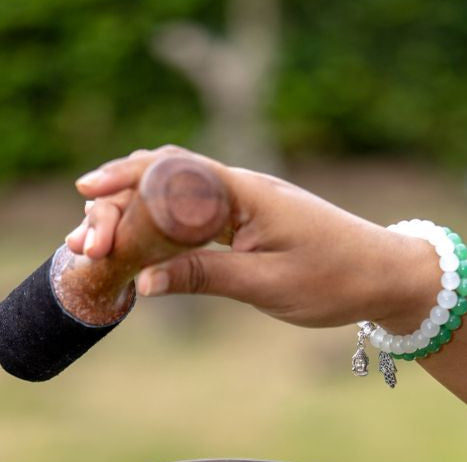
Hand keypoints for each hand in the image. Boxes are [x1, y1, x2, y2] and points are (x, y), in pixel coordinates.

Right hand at [66, 145, 432, 329]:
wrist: (383, 275)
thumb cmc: (333, 278)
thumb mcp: (266, 284)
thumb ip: (205, 276)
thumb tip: (144, 281)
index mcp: (243, 192)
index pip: (169, 172)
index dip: (123, 183)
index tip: (86, 199)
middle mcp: (238, 189)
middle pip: (161, 180)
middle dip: (116, 205)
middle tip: (83, 240)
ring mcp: (241, 204)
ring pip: (172, 199)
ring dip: (132, 217)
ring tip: (95, 243)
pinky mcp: (245, 224)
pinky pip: (191, 218)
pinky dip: (158, 229)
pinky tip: (133, 246)